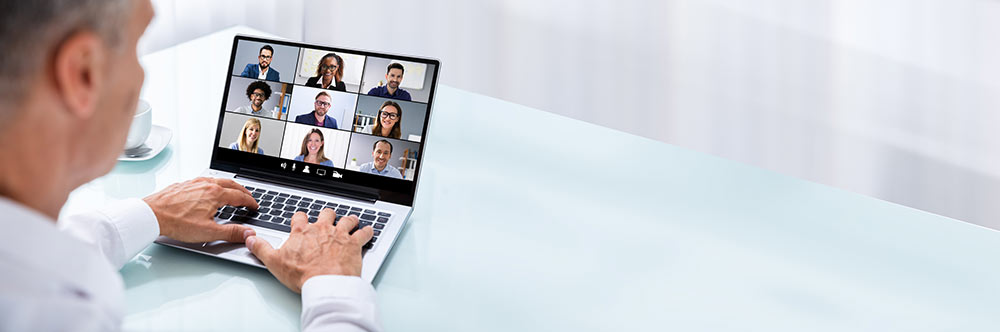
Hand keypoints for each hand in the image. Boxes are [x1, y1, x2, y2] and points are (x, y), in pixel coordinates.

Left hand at [143, 177, 258, 242]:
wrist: (151, 214)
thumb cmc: (176, 222)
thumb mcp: (208, 232)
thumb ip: (231, 232)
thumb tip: (248, 233)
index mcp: (215, 194)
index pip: (239, 196)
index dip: (250, 202)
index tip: (254, 206)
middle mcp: (206, 184)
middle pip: (231, 184)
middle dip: (242, 190)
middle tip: (248, 196)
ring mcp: (194, 183)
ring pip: (217, 180)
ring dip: (228, 185)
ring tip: (232, 191)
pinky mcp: (183, 184)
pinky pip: (203, 181)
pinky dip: (213, 184)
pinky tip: (209, 190)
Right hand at [245, 209, 372, 292]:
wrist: (326, 283)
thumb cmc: (302, 274)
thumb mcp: (274, 262)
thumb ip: (261, 248)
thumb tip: (249, 239)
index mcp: (302, 232)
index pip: (300, 217)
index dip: (300, 218)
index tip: (301, 221)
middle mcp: (322, 229)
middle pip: (325, 213)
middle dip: (327, 215)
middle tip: (328, 219)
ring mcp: (339, 234)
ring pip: (346, 219)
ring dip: (349, 220)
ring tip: (351, 221)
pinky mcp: (354, 243)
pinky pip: (364, 233)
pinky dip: (368, 231)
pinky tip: (369, 231)